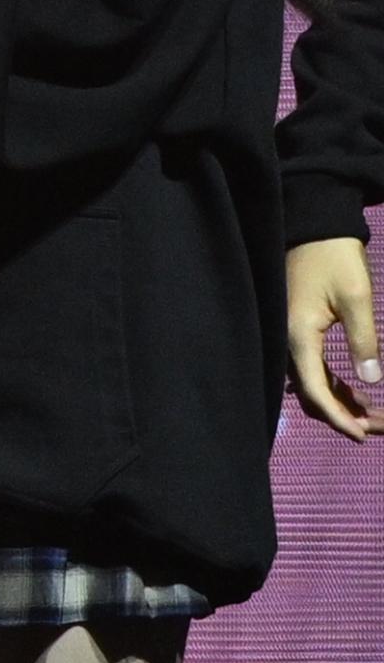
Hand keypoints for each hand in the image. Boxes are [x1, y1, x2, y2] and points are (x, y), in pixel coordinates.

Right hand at [288, 236, 380, 441]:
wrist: (315, 226)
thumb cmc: (335, 260)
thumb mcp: (356, 299)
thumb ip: (364, 340)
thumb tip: (371, 382)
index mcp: (298, 336)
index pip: (314, 389)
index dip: (338, 417)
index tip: (363, 436)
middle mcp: (288, 341)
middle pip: (311, 391)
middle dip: (344, 414)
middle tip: (377, 429)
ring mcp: (292, 335)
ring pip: (312, 382)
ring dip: (340, 401)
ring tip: (373, 416)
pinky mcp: (299, 329)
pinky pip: (313, 367)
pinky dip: (334, 384)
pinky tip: (357, 391)